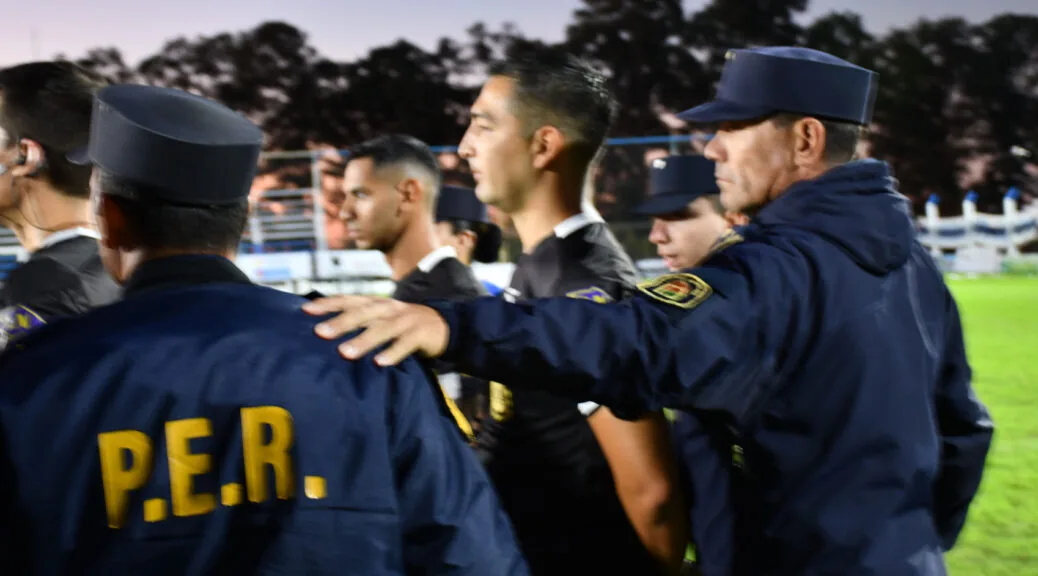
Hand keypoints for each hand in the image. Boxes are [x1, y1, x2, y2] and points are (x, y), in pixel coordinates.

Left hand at [302, 295, 449, 365]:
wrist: (444, 326)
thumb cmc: (403, 326)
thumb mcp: (381, 318)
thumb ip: (360, 322)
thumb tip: (324, 332)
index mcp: (376, 303)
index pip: (349, 299)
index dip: (328, 303)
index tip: (305, 311)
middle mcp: (389, 308)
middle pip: (363, 312)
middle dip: (341, 322)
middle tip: (320, 333)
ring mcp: (406, 320)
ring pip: (383, 328)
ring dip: (364, 340)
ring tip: (345, 353)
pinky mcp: (421, 334)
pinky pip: (406, 343)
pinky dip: (393, 353)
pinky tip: (380, 364)